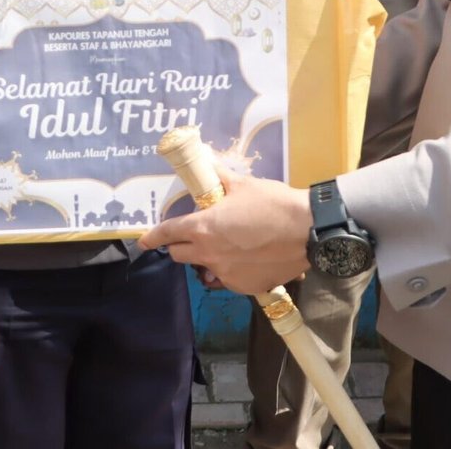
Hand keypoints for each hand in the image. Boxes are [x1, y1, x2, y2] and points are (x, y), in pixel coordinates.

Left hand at [139, 166, 310, 294]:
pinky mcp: (244, 287)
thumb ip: (219, 177)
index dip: (152, 237)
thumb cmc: (272, 203)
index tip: (143, 242)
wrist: (307, 231)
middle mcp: (209, 255)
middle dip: (180, 246)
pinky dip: (229, 271)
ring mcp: (226, 274)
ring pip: (204, 271)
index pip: (168, 233)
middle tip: (194, 236)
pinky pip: (227, 280)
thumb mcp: (243, 185)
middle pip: (179, 256)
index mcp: (203, 228)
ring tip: (223, 249)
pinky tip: (245, 260)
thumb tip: (206, 163)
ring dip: (205, 261)